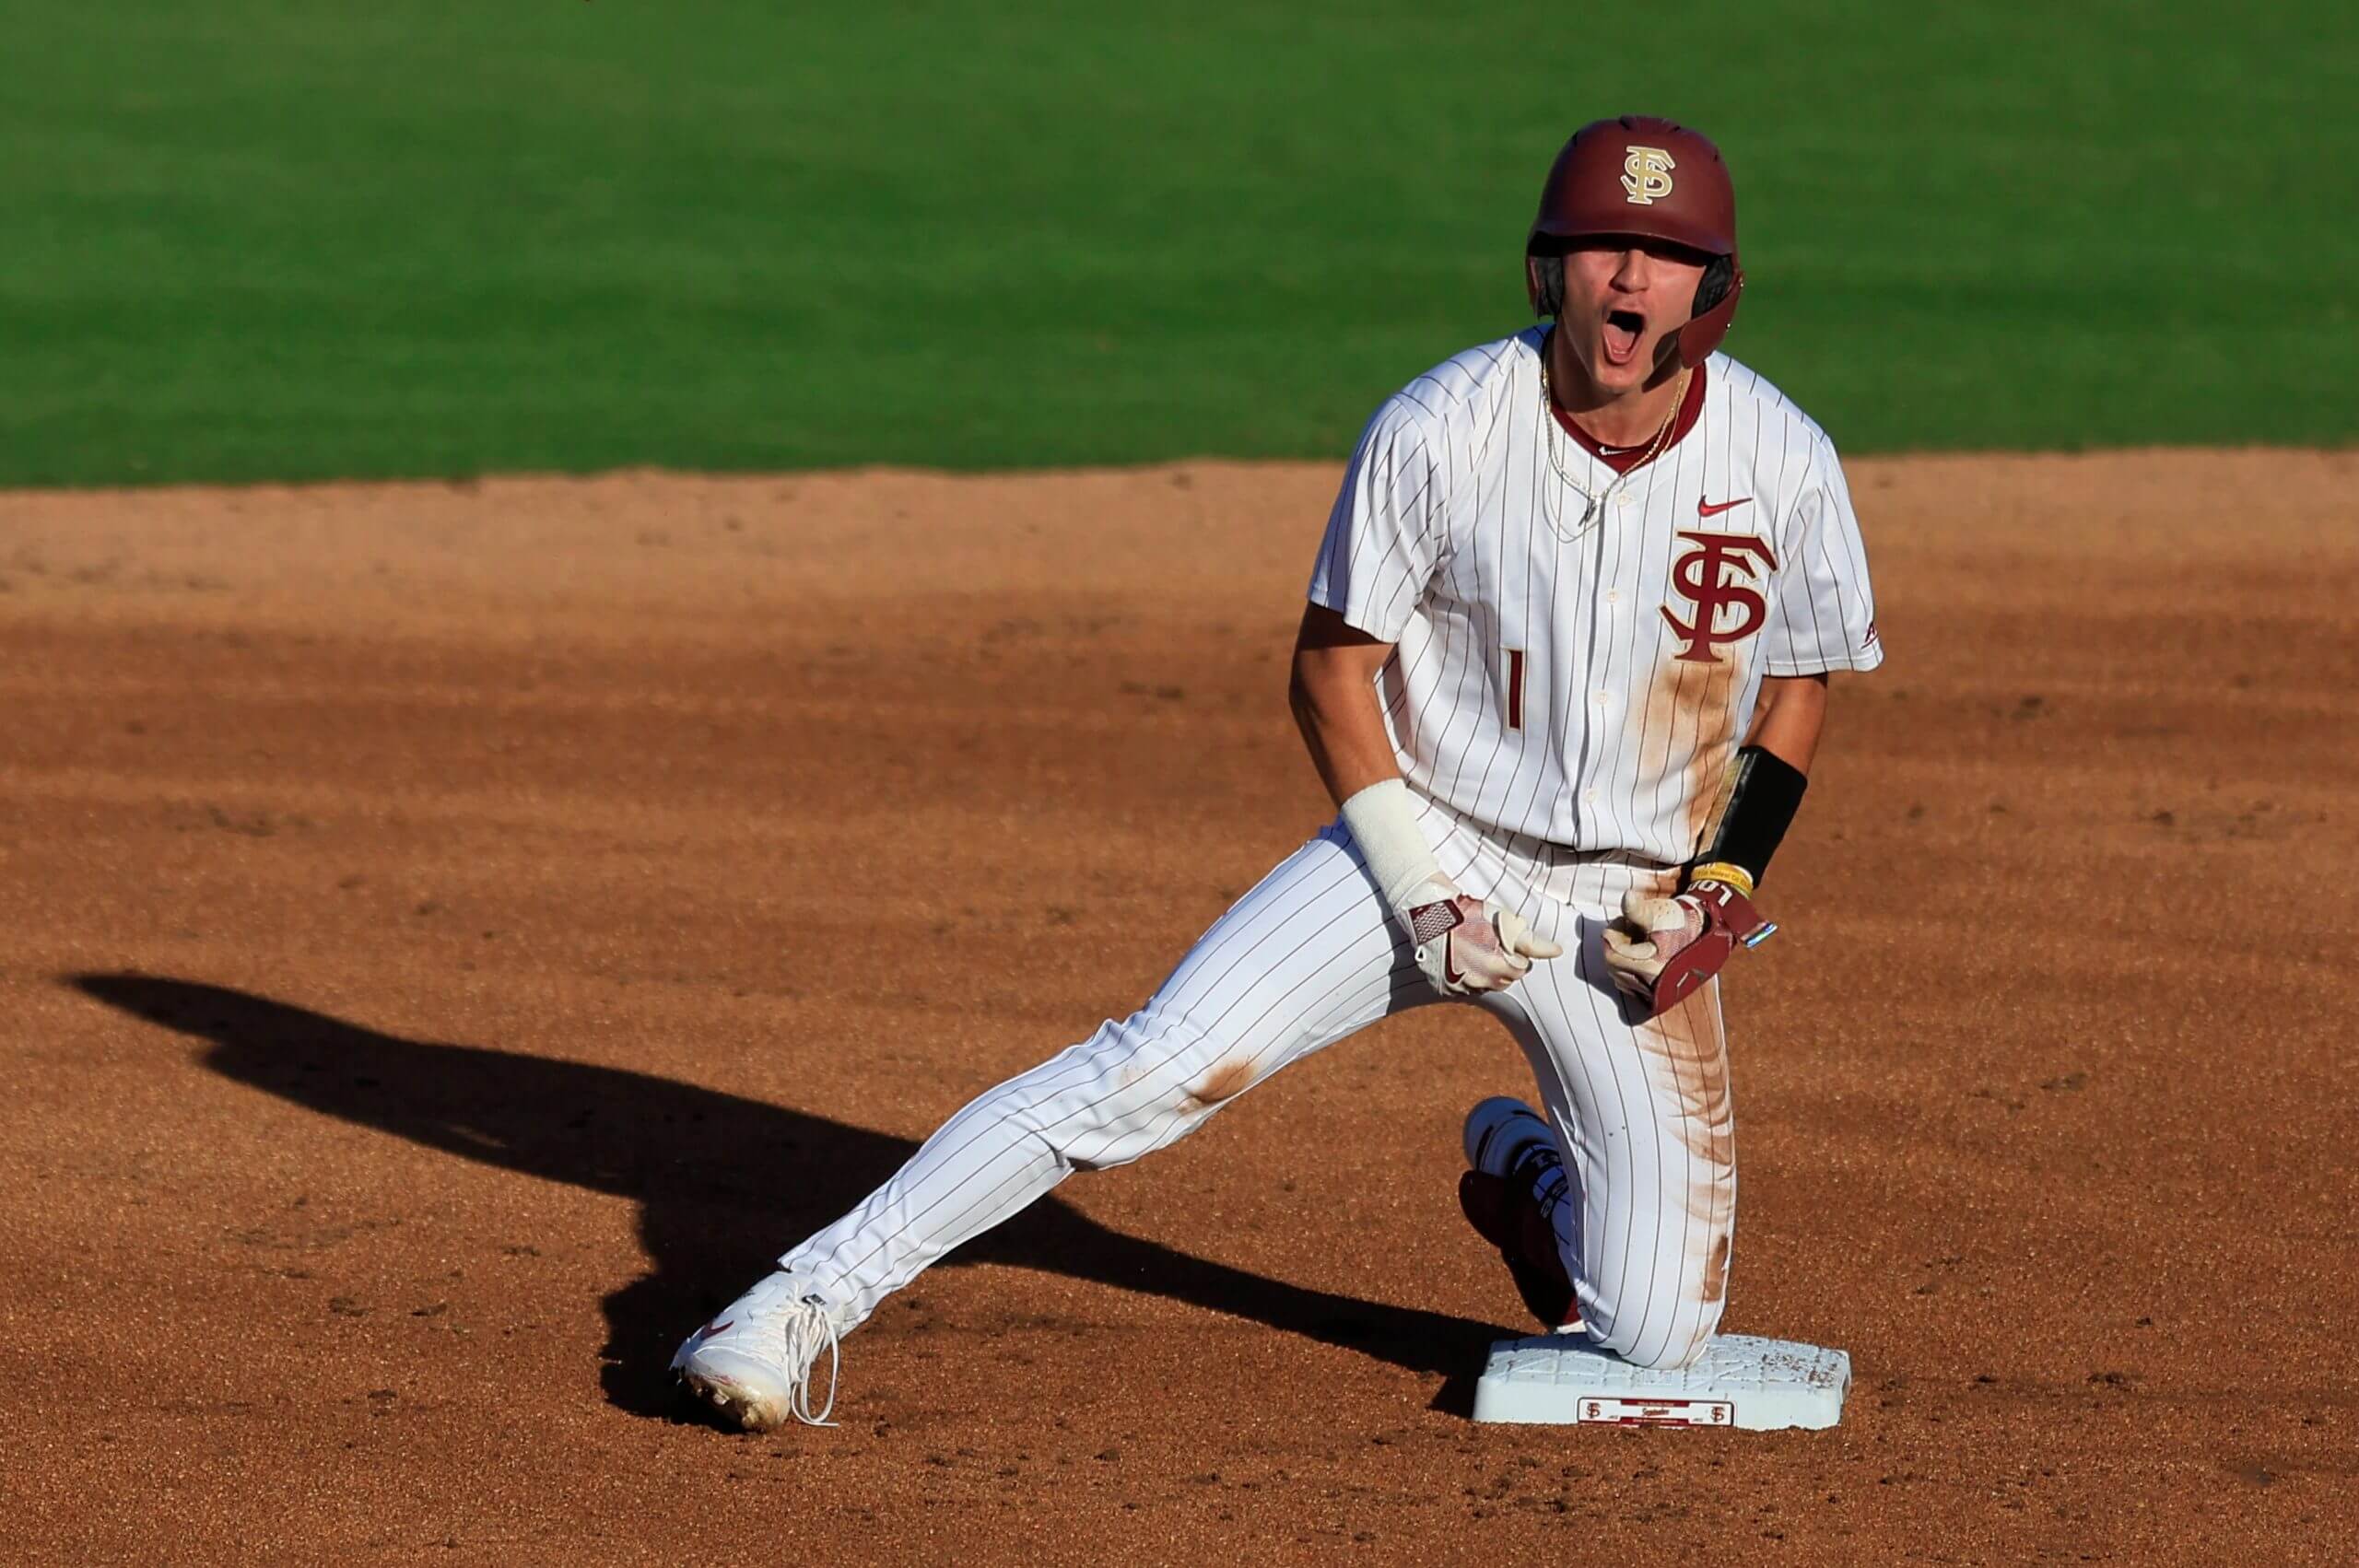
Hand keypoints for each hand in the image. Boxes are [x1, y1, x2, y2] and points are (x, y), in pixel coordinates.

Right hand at [1403, 879, 1563, 995]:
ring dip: (1483, 971)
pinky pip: (1463, 988)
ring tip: (1471, 947)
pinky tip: (1459, 956)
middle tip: (1487, 941)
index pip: (1521, 969)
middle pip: (1503, 979)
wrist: (1428, 911)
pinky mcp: (1443, 988)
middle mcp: (1478, 982)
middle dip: (1501, 963)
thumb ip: (1531, 941)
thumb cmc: (1468, 912)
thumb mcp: (1503, 922)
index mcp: (1497, 968)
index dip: (1514, 952)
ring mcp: (1458, 987)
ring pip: (1483, 984)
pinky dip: (1464, 975)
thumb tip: (1556, 951)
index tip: (1500, 937)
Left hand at [1600, 877, 1772, 1015]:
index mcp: (1651, 966)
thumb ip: (1636, 909)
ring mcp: (1655, 991)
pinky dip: (1627, 971)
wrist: (1706, 932)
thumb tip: (1626, 897)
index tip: (1622, 920)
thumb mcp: (1658, 913)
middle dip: (1616, 945)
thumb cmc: (1681, 921)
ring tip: (1636, 940)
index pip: (1612, 955)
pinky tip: (1637, 955)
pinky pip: (1630, 986)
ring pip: (1620, 977)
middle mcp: (1653, 984)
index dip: (1612, 934)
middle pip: (1613, 967)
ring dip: (1621, 958)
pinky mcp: (1659, 994)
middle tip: (1628, 928)